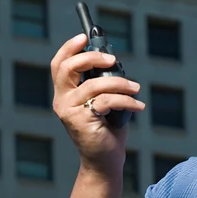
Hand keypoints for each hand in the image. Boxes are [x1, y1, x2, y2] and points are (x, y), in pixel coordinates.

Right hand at [51, 33, 144, 175]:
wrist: (105, 160)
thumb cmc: (106, 128)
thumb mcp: (102, 99)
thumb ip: (102, 80)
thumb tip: (112, 60)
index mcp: (64, 92)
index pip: (58, 64)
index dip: (69, 48)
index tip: (84, 37)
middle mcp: (61, 100)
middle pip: (68, 68)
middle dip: (92, 58)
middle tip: (112, 60)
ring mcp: (69, 111)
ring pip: (93, 85)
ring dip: (120, 83)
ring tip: (135, 88)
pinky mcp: (81, 121)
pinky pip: (106, 101)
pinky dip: (126, 100)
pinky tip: (137, 105)